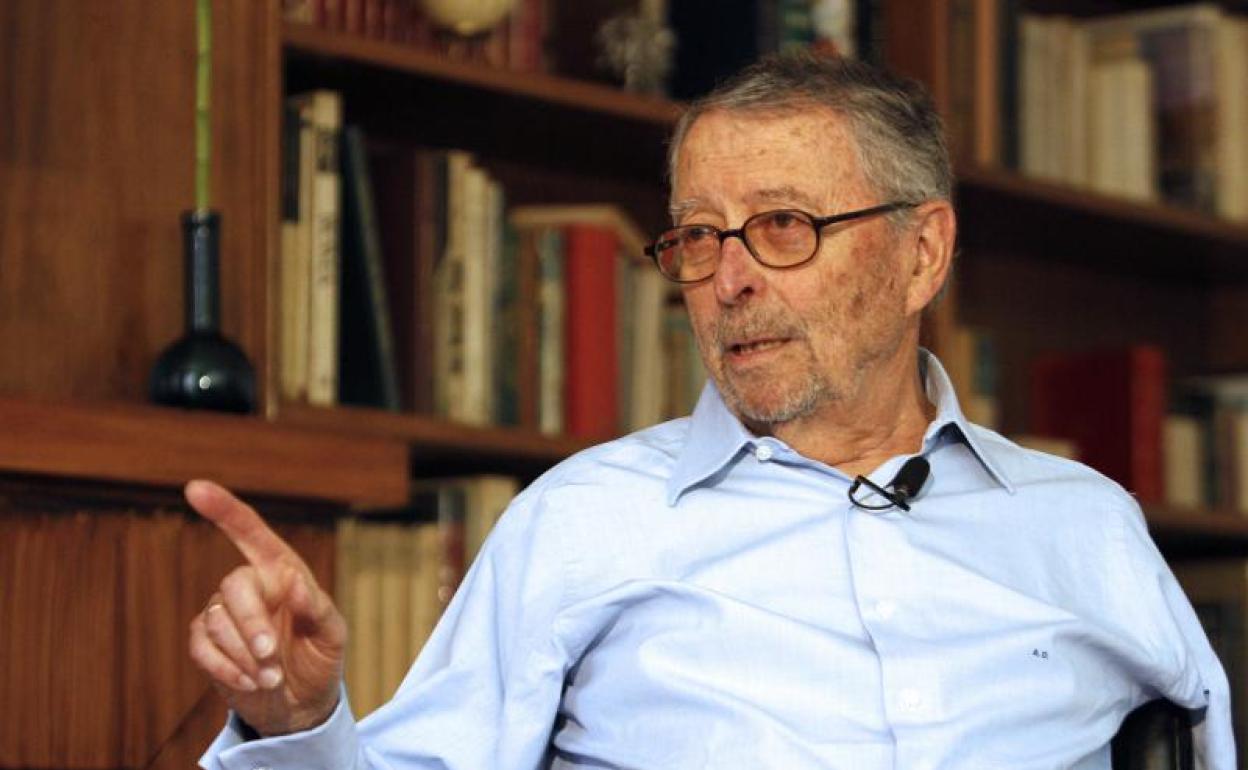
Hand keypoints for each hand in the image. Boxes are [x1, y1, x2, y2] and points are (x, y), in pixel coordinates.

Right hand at [186, 480, 346, 735]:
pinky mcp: (207, 644)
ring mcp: (225, 615)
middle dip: (250, 622)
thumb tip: (295, 582)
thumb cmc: (320, 659)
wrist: (300, 705)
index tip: (195, 488)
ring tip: (272, 677)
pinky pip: (201, 646)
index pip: (251, 533)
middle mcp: (251, 587)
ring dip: (244, 654)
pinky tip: (250, 682)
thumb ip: (318, 607)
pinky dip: (226, 668)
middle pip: (233, 585)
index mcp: (282, 573)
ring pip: (216, 620)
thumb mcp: (333, 635)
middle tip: (270, 653)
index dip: (224, 510)